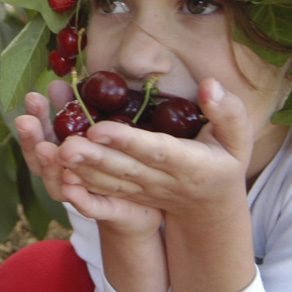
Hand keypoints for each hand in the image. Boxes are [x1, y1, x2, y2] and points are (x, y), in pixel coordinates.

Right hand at [16, 82, 161, 235]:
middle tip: (26, 120)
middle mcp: (64, 177)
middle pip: (40, 161)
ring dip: (49, 168)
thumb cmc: (116, 158)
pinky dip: (78, 198)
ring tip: (46, 148)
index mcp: (61, 155)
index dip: (34, 119)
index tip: (32, 97)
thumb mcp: (96, 128)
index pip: (39, 137)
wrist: (145, 201)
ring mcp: (80, 196)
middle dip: (32, 139)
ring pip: (57, 186)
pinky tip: (72, 185)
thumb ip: (75, 109)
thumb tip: (57, 82)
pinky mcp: (103, 210)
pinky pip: (89, 207)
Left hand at [59, 78, 253, 221]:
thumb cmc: (226, 161)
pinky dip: (80, 185)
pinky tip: (58, 172)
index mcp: (189, 164)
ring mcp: (143, 191)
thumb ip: (227, 111)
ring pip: (107, 181)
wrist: (211, 206)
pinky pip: (102, 191)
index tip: (99, 128)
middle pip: (123, 169)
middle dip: (93, 157)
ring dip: (79, 169)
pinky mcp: (129, 195)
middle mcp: (162, 181)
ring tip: (52, 153)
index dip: (127, 141)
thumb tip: (210, 85)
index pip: (154, 150)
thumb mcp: (238, 138)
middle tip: (63, 145)